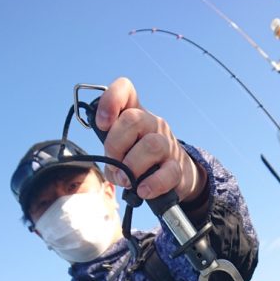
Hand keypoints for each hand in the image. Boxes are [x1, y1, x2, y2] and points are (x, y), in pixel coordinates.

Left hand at [96, 77, 206, 202]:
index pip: (126, 89)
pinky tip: (142, 190)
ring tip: (126, 181)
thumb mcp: (122, 151)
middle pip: (132, 120)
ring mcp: (168, 145)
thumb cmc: (141, 162)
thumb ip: (111, 153)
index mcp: (136, 114)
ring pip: (150, 145)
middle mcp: (153, 124)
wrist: (175, 176)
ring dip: (131, 166)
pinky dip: (152, 184)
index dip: (111, 100)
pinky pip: (167, 173)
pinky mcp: (177, 168)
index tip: (102, 123)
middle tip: (113, 165)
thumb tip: (113, 167)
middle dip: (115, 145)